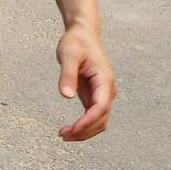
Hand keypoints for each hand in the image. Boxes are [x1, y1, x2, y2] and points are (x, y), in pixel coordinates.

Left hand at [56, 23, 113, 140]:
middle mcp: (107, 90)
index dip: (88, 121)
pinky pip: (92, 117)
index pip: (101, 107)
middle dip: (84, 131)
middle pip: (101, 119)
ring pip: (98, 122)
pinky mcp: (94, 96)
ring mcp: (102, 94)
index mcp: (104, 80)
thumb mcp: (69, 54)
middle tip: (63, 135)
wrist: (83, 34)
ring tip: (63, 135)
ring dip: (84, 132)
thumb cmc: (76, 42)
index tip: (73, 129)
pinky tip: (69, 130)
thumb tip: (66, 96)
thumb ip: (67, 74)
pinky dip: (82, 126)